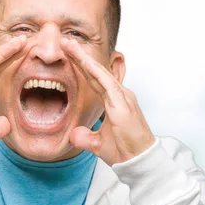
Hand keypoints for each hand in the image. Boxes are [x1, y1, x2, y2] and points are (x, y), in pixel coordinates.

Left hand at [61, 38, 155, 164]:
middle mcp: (120, 96)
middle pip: (96, 72)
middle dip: (80, 56)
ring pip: (101, 73)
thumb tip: (73, 135)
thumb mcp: (99, 144)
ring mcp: (123, 98)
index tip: (67, 56)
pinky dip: (96, 72)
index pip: (94, 80)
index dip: (81, 67)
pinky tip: (84, 63)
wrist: (139, 162)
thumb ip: (86, 137)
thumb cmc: (124, 152)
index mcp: (114, 101)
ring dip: (84, 59)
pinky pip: (108, 84)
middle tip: (65, 42)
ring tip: (70, 45)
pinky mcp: (123, 105)